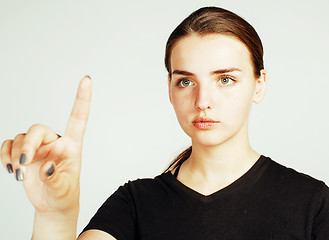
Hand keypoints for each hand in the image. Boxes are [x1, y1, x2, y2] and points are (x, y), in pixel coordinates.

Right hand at [1, 76, 91, 214]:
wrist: (52, 205)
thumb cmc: (63, 195)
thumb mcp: (63, 191)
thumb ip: (55, 179)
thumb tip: (46, 167)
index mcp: (72, 146)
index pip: (78, 118)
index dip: (82, 99)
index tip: (87, 79)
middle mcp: (55, 142)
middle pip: (38, 129)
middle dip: (28, 145)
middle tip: (22, 163)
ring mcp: (39, 147)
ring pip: (22, 137)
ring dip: (15, 154)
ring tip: (18, 174)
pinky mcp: (24, 153)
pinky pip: (9, 144)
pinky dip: (4, 154)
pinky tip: (9, 168)